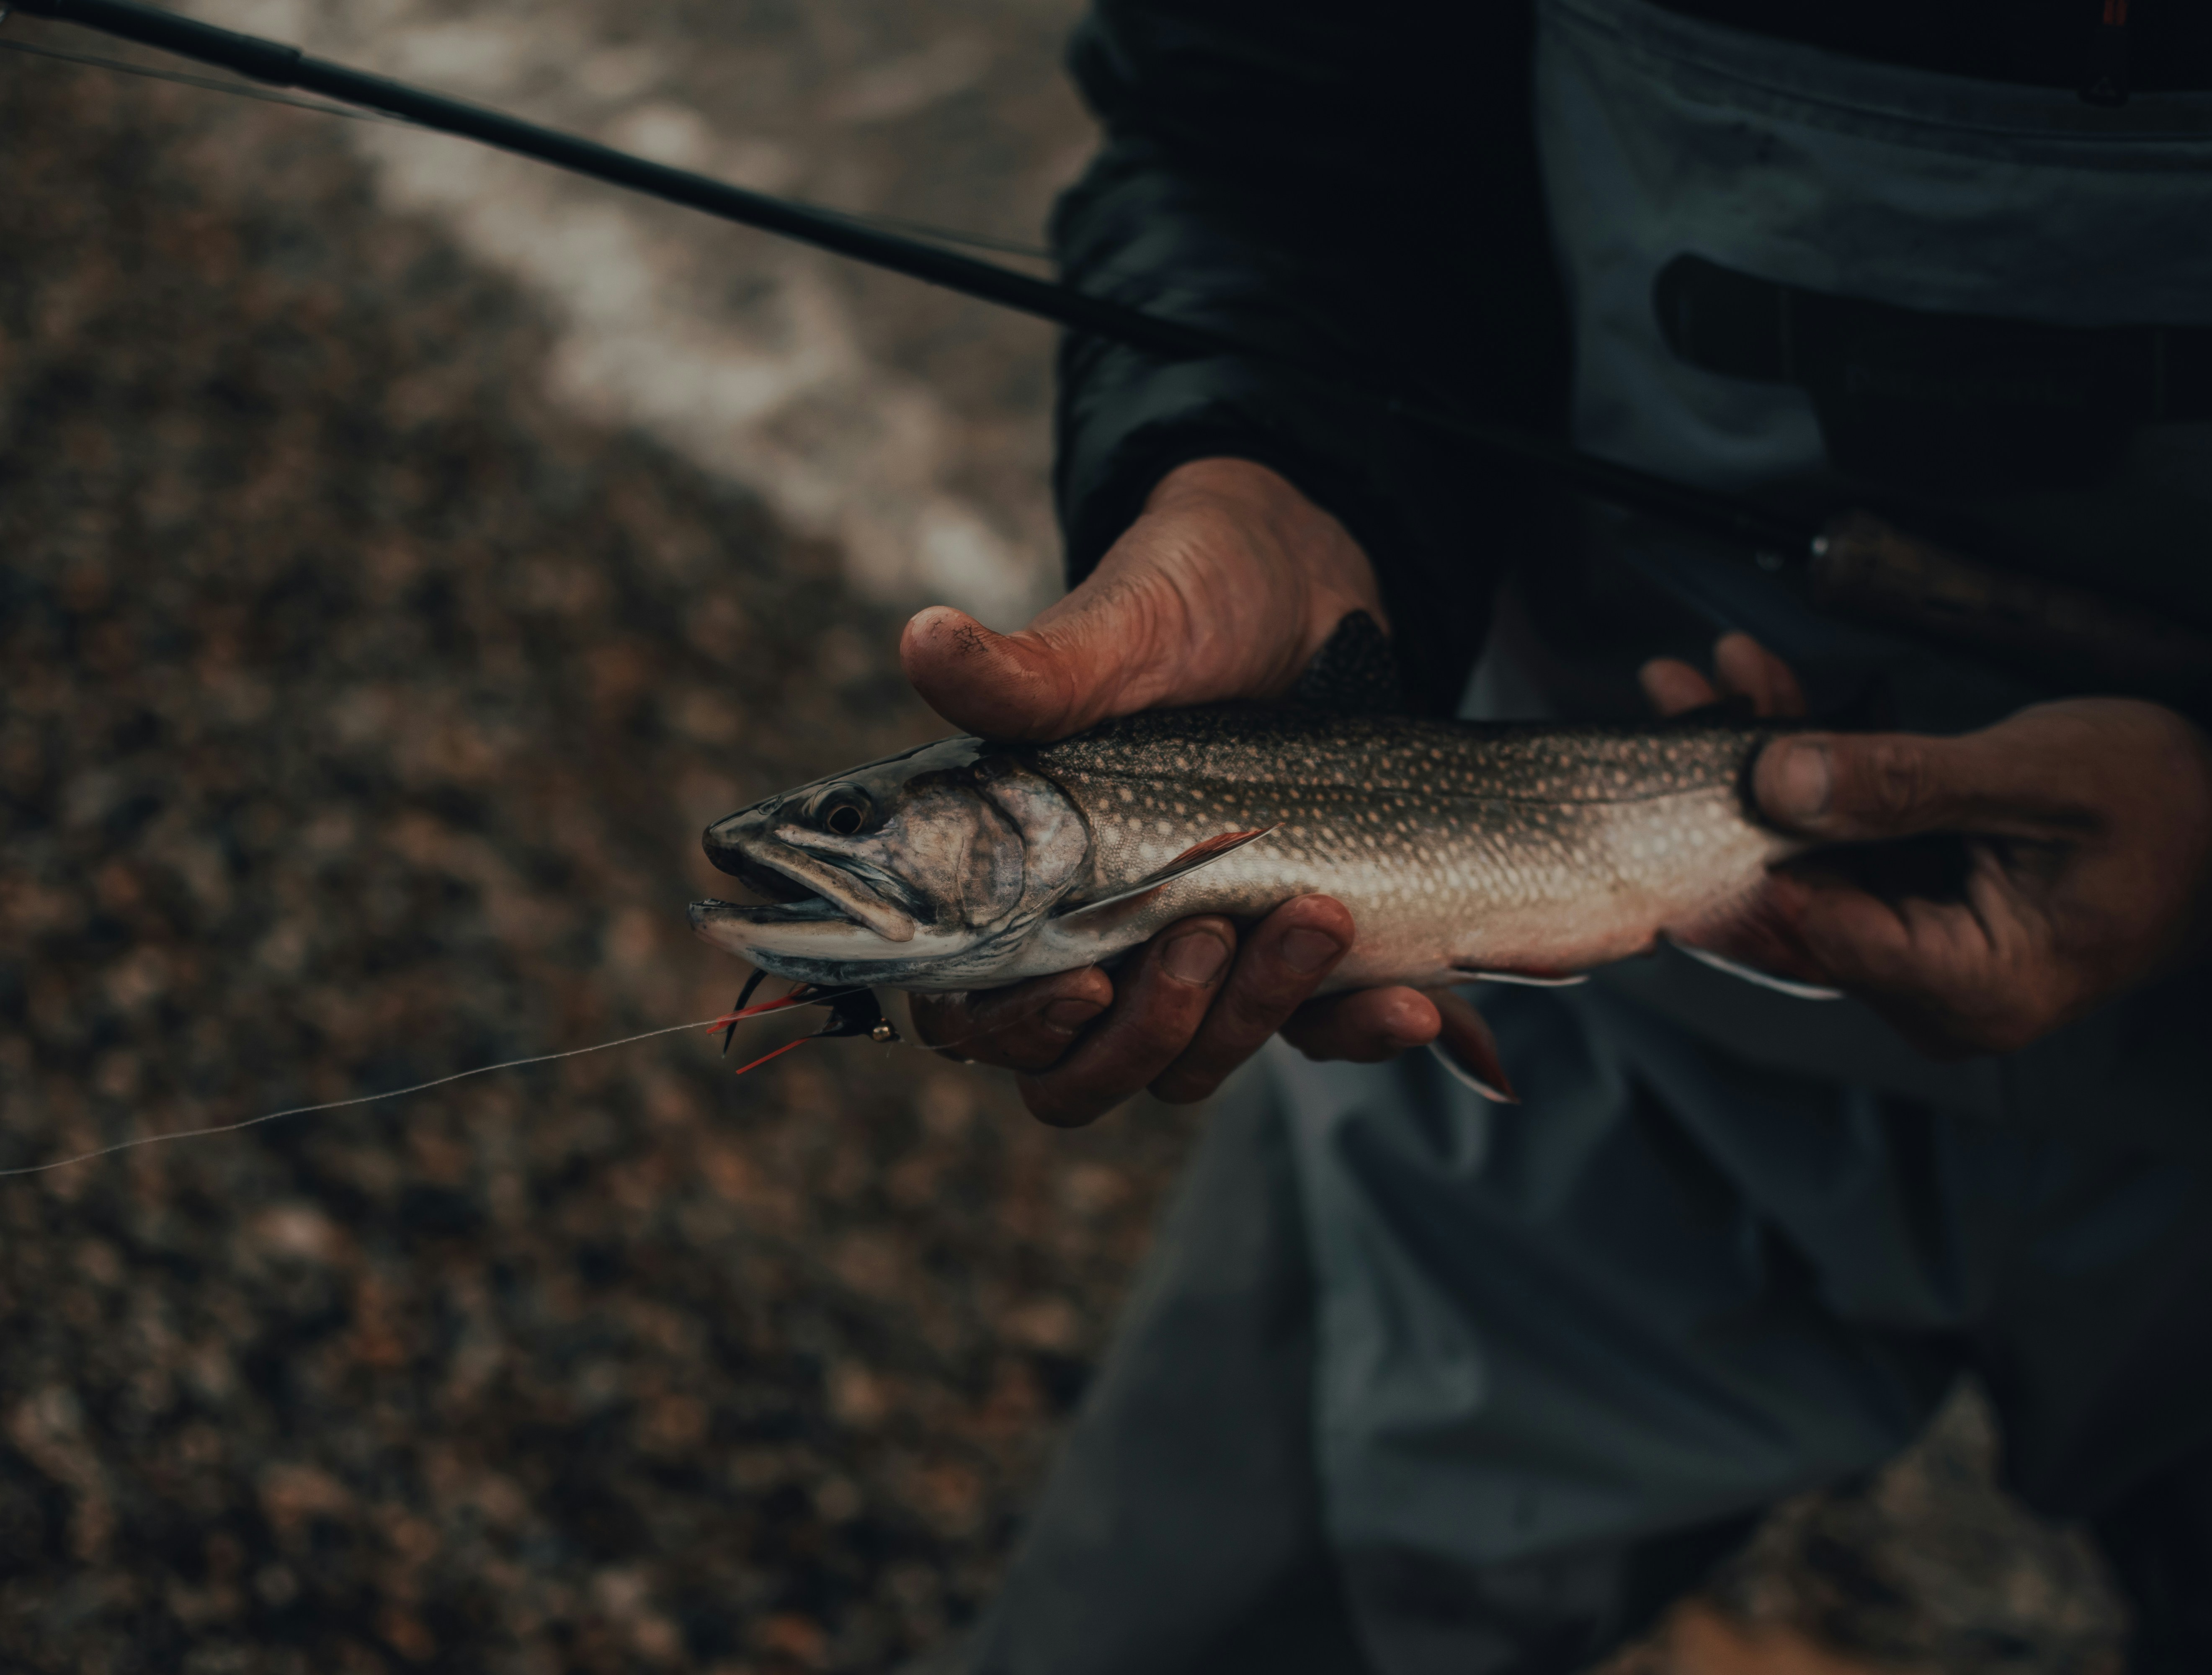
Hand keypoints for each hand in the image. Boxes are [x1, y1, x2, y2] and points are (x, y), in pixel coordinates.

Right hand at [901, 458, 1446, 1124]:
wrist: (1305, 582)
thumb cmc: (1183, 603)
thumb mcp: (1114, 639)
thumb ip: (1023, 675)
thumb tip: (924, 640)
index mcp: (1015, 883)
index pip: (975, 1016)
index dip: (1020, 1028)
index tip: (1086, 979)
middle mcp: (1093, 937)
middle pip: (1085, 1073)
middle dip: (1152, 1030)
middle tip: (1207, 932)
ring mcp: (1194, 956)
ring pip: (1194, 1064)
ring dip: (1255, 1015)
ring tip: (1317, 915)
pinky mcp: (1288, 956)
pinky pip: (1317, 1037)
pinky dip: (1362, 1033)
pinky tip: (1416, 1008)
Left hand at [1642, 635, 2211, 1056]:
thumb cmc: (2165, 807)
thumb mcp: (2040, 777)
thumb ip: (1909, 784)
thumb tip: (1780, 779)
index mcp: (1976, 989)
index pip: (1819, 932)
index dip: (1738, 854)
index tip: (1688, 768)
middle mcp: (1930, 993)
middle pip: (1792, 897)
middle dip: (1728, 792)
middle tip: (1674, 697)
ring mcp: (1913, 956)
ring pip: (1799, 863)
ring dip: (1753, 768)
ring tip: (1699, 684)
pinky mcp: (1906, 913)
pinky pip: (1830, 846)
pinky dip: (1798, 772)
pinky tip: (1759, 696)